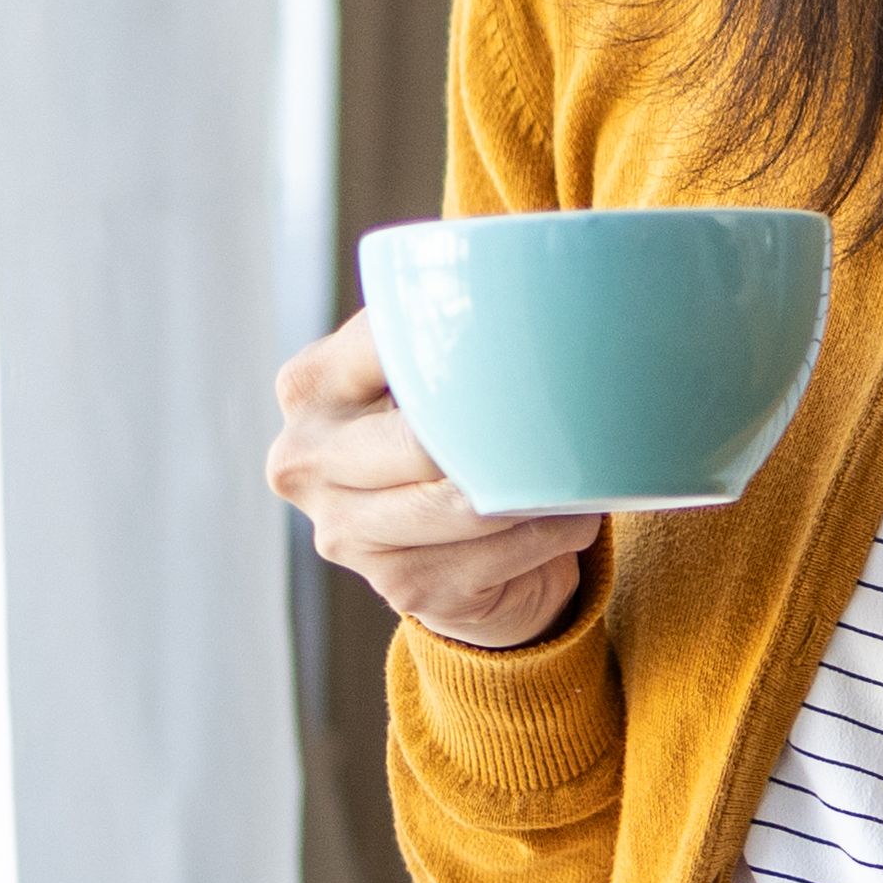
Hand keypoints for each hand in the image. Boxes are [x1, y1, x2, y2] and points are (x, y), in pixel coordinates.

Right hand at [265, 310, 601, 647]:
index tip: (528, 330)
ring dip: (538, 489)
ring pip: (466, 503)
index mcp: (310, 384)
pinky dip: (549, 532)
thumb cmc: (451, 434)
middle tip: (562, 415)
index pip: (389, 341)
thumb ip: (453, 333)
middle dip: (504, 432)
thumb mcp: (432, 374)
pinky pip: (498, 553)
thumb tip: (545, 296)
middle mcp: (307, 457)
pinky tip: (564, 516)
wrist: (451, 549)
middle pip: (426, 437)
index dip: (467, 341)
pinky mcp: (399, 586)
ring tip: (575, 468)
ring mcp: (344, 531)